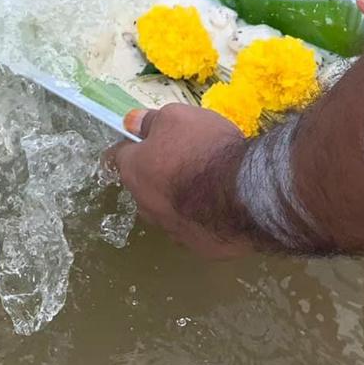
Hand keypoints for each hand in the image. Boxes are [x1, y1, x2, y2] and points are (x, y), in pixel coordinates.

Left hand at [106, 105, 252, 258]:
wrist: (245, 195)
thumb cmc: (206, 149)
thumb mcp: (176, 118)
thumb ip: (151, 122)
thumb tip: (131, 123)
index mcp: (134, 172)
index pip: (118, 157)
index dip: (133, 145)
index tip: (148, 139)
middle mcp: (145, 205)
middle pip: (144, 185)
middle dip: (158, 173)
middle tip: (186, 158)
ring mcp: (171, 230)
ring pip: (168, 209)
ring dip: (179, 197)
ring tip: (208, 184)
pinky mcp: (198, 246)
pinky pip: (194, 226)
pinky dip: (202, 216)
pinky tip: (221, 206)